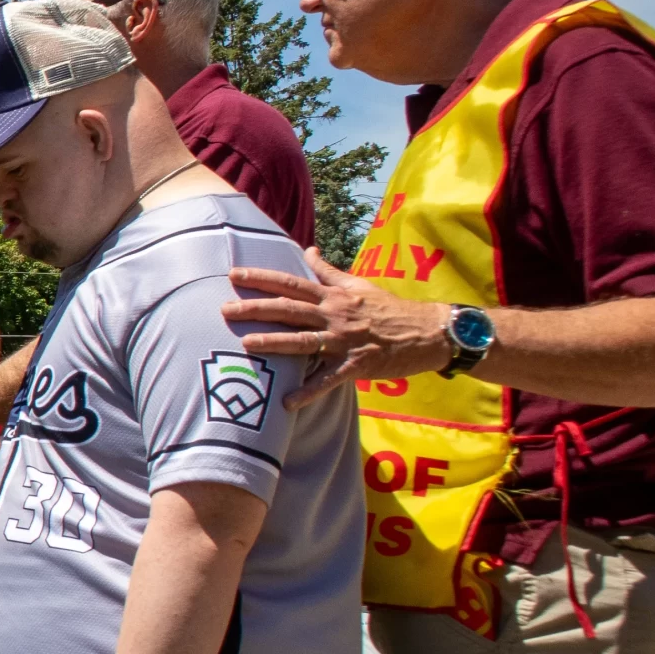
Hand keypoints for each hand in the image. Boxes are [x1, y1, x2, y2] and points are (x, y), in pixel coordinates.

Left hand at [224, 247, 452, 407]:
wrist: (429, 332)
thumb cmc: (390, 309)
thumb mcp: (359, 285)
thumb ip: (329, 272)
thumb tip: (308, 250)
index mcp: (333, 297)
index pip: (292, 283)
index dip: (262, 278)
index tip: (233, 273)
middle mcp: (335, 316)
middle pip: (290, 310)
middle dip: (257, 309)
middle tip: (225, 310)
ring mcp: (345, 341)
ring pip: (304, 341)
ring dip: (275, 343)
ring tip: (247, 345)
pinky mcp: (357, 366)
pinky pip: (329, 380)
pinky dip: (308, 392)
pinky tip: (287, 402)